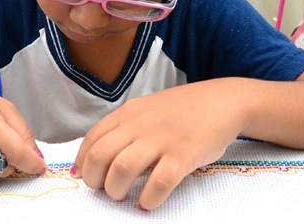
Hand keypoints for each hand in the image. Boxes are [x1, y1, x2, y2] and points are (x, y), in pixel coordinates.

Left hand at [71, 84, 245, 209]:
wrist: (221, 101)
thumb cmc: (181, 110)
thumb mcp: (146, 111)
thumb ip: (123, 129)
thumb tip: (96, 160)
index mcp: (128, 113)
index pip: (91, 139)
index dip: (82, 162)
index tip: (83, 176)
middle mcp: (139, 124)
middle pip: (100, 155)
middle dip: (94, 180)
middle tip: (103, 190)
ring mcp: (161, 139)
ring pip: (122, 169)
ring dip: (116, 190)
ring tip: (123, 196)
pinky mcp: (183, 155)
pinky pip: (158, 183)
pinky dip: (148, 198)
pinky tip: (147, 202)